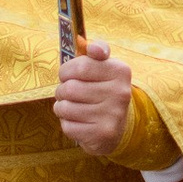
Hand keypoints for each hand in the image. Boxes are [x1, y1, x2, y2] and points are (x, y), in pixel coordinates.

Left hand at [55, 36, 132, 159]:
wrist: (119, 127)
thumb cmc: (103, 90)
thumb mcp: (104, 67)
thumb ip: (96, 51)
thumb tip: (91, 47)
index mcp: (120, 71)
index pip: (81, 65)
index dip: (66, 70)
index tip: (67, 75)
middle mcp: (120, 93)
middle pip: (69, 88)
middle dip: (62, 91)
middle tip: (68, 94)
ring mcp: (112, 115)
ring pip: (65, 108)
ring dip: (61, 108)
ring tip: (71, 107)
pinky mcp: (103, 135)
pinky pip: (68, 126)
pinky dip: (67, 124)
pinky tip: (78, 122)